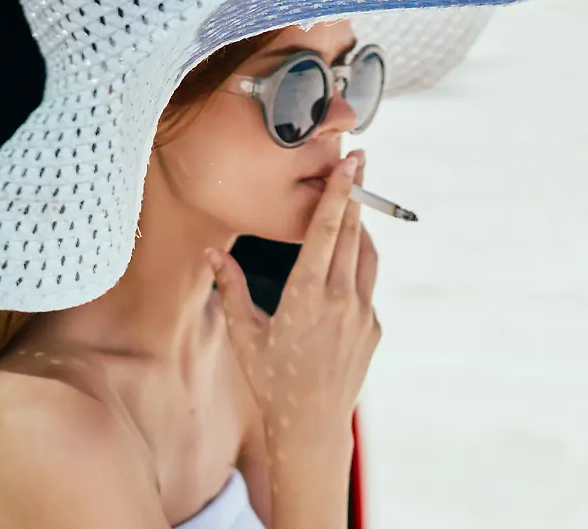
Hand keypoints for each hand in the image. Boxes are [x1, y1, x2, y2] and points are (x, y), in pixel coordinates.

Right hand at [208, 150, 379, 457]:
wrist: (311, 425)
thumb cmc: (271, 381)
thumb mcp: (244, 335)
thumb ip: (231, 288)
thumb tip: (214, 251)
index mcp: (306, 294)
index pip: (327, 229)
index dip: (340, 192)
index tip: (353, 163)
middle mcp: (340, 298)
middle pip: (352, 232)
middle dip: (356, 194)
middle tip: (360, 162)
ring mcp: (362, 312)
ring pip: (367, 255)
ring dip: (360, 227)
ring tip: (352, 206)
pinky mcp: (373, 327)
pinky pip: (367, 285)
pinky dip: (358, 266)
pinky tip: (344, 262)